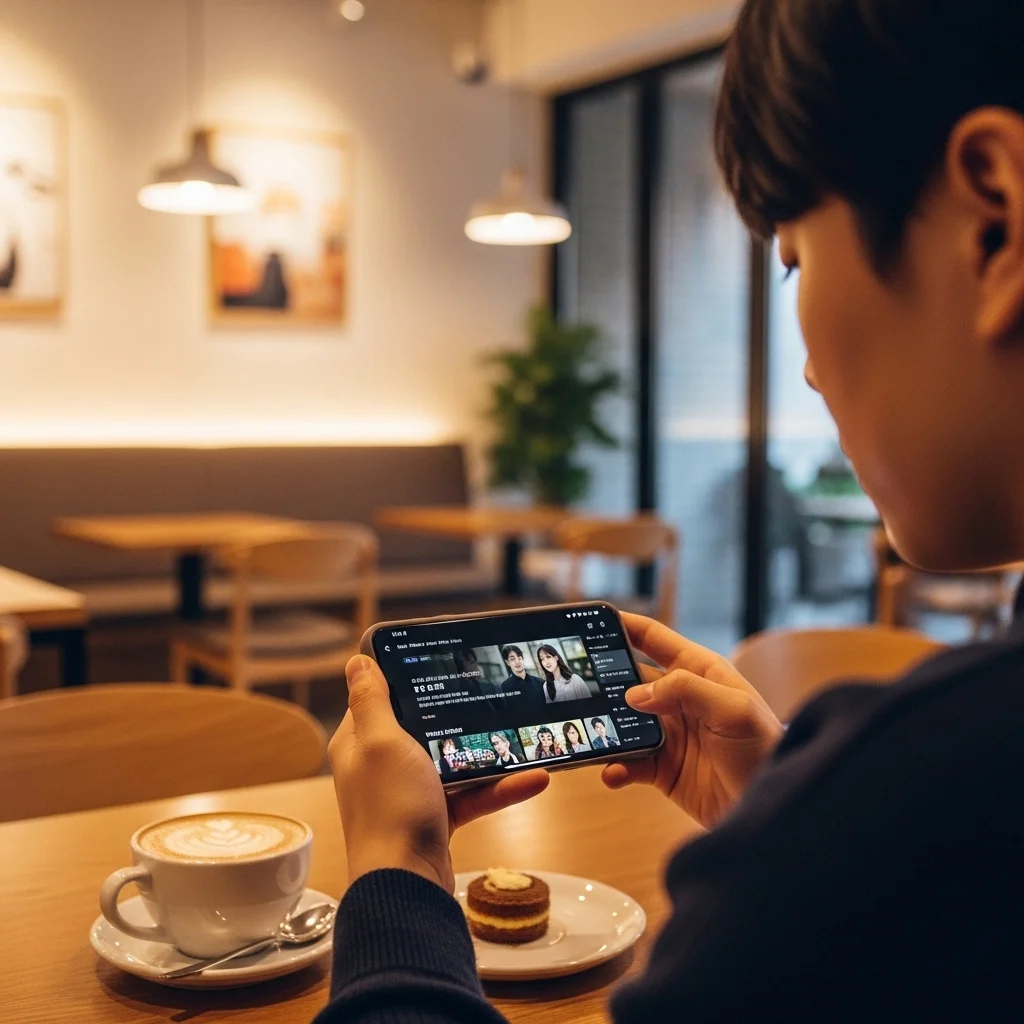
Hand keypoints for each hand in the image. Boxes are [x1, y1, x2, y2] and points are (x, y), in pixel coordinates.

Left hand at [330, 656, 549, 892]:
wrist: (406, 887)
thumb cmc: (390, 809)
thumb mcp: (382, 742)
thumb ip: (371, 701)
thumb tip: (358, 661)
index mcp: (359, 743)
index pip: (379, 698)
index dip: (406, 677)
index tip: (442, 657)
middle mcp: (381, 766)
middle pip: (422, 726)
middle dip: (458, 712)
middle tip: (491, 691)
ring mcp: (409, 793)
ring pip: (452, 761)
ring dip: (488, 752)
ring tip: (524, 737)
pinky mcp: (435, 818)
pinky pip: (471, 794)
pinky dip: (500, 788)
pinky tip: (534, 778)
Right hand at [601, 614, 782, 828]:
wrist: (774, 809)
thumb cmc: (766, 750)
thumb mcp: (733, 710)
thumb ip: (685, 691)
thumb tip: (635, 694)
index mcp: (698, 672)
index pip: (653, 639)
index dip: (624, 626)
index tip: (593, 620)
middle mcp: (680, 699)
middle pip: (629, 680)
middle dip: (603, 680)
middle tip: (577, 685)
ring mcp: (669, 734)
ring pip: (623, 722)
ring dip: (605, 727)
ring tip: (588, 733)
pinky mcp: (663, 769)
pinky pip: (628, 763)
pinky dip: (615, 766)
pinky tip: (612, 772)